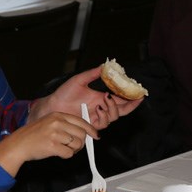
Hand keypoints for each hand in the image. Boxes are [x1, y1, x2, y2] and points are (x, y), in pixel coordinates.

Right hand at [0, 111, 94, 175]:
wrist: (18, 144)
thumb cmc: (33, 135)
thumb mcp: (48, 122)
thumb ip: (64, 124)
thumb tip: (83, 132)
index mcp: (57, 115)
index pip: (81, 121)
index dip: (90, 129)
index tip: (95, 135)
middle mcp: (57, 123)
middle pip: (82, 134)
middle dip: (81, 143)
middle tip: (74, 147)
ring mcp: (55, 134)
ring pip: (77, 144)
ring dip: (73, 150)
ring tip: (63, 149)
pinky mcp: (53, 146)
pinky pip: (69, 154)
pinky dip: (66, 156)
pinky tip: (58, 153)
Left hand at [28, 66, 142, 127]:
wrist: (52, 106)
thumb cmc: (63, 94)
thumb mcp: (79, 80)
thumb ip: (92, 74)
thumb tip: (104, 66)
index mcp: (100, 98)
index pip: (120, 100)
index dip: (131, 98)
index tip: (140, 93)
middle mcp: (100, 109)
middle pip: (121, 110)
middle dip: (130, 105)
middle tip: (134, 98)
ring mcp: (95, 117)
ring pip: (113, 117)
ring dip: (113, 108)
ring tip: (105, 99)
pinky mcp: (89, 125)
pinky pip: (103, 124)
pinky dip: (104, 116)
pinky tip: (99, 107)